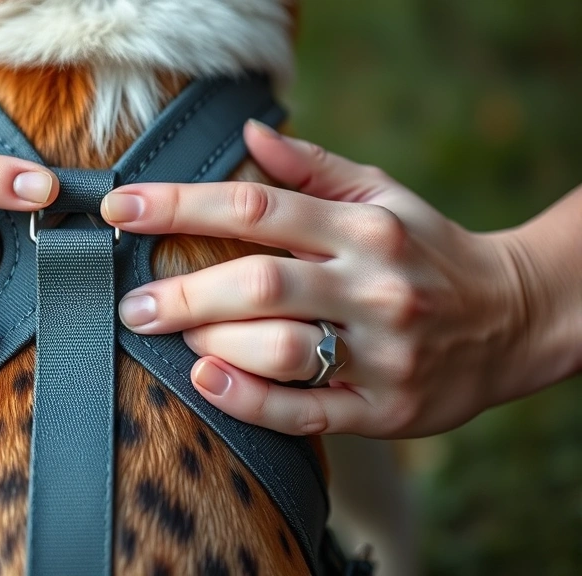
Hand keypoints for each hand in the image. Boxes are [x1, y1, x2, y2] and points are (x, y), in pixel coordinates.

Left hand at [102, 120, 548, 438]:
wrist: (511, 319)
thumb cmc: (427, 250)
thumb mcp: (382, 195)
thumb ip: (313, 168)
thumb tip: (249, 135)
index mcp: (363, 228)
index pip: (256, 208)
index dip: (179, 205)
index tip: (121, 208)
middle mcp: (373, 286)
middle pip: (260, 284)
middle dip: (182, 292)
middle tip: (130, 304)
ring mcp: (381, 351)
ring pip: (281, 349)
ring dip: (212, 341)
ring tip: (173, 334)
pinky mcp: (384, 409)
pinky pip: (304, 412)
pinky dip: (247, 398)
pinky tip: (206, 378)